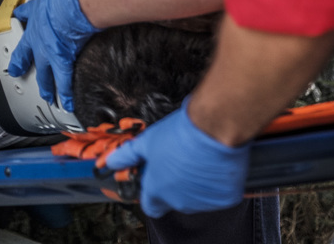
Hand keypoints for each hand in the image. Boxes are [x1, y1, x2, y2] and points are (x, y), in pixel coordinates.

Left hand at [8, 0, 98, 111]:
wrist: (72, 1)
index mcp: (37, 12)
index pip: (26, 14)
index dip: (21, 17)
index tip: (18, 18)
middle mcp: (39, 34)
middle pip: (27, 53)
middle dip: (21, 63)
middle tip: (16, 71)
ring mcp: (48, 51)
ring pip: (44, 73)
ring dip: (45, 85)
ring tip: (47, 95)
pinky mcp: (62, 60)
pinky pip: (64, 82)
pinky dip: (66, 94)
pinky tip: (68, 104)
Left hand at [103, 99, 249, 216]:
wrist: (213, 127)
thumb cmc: (181, 133)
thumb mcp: (147, 141)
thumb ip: (127, 155)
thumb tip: (110, 162)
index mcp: (157, 190)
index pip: (150, 205)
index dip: (151, 192)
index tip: (156, 179)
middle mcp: (179, 201)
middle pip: (173, 199)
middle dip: (174, 184)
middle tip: (179, 161)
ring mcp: (202, 202)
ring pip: (196, 197)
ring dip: (195, 184)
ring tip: (196, 159)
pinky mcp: (223, 198)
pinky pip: (218, 194)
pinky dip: (216, 184)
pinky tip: (212, 164)